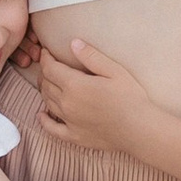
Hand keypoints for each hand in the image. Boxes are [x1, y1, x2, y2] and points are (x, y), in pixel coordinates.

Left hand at [37, 36, 164, 159]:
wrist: (139, 129)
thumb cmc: (131, 97)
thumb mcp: (114, 70)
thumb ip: (91, 56)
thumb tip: (73, 43)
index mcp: (75, 85)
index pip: (50, 69)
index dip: (46, 58)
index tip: (46, 52)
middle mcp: (67, 104)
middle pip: (46, 85)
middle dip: (45, 72)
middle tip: (49, 65)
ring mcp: (69, 121)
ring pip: (47, 102)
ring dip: (44, 90)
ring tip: (48, 82)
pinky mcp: (74, 136)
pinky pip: (51, 129)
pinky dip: (43, 121)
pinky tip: (41, 115)